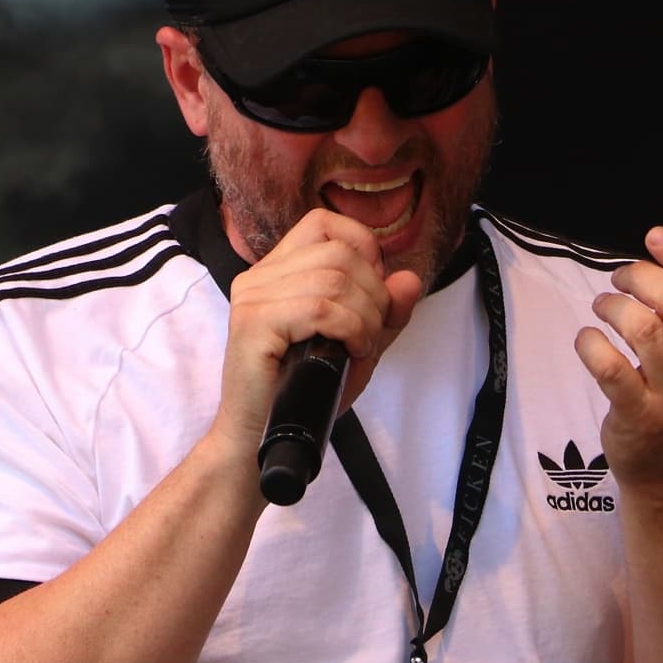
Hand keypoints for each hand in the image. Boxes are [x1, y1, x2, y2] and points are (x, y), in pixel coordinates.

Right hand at [212, 208, 422, 454]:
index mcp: (278, 270)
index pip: (325, 224)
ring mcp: (253, 297)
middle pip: (340, 252)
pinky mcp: (253, 324)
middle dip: (374, 293)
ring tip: (360, 346)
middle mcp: (260, 276)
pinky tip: (349, 350)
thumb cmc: (305, 392)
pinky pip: (319, 308)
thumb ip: (385, 311)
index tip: (373, 293)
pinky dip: (349, 328)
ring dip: (365, 316)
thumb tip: (409, 279)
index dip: (363, 249)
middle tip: (370, 334)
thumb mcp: (357, 344)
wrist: (261, 439)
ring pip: (334, 279)